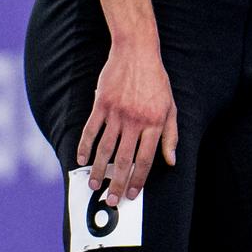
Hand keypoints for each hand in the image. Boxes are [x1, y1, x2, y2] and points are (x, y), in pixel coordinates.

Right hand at [76, 40, 178, 207]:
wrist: (136, 50)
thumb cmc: (156, 80)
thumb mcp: (170, 107)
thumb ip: (171, 136)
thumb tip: (171, 161)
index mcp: (154, 123)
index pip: (146, 160)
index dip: (138, 180)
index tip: (131, 194)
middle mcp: (135, 121)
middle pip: (124, 159)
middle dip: (116, 183)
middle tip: (111, 200)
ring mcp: (116, 112)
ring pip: (105, 149)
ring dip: (98, 170)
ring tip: (94, 186)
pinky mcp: (101, 104)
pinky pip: (90, 130)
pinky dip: (84, 146)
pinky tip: (81, 159)